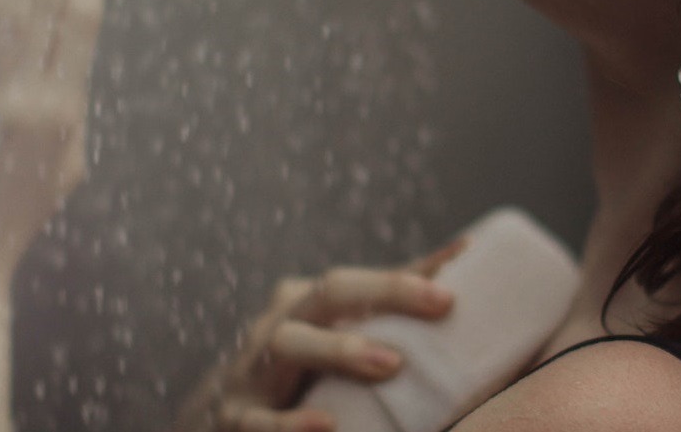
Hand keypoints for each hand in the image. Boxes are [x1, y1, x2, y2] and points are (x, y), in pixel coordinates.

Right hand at [176, 240, 465, 431]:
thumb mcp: (331, 339)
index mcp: (307, 303)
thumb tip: (463, 265)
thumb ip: (388, 315)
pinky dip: (291, 425)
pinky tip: (326, 428)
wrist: (217, 417)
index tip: (461, 266)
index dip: (406, 275)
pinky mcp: (233, 417)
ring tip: (392, 364)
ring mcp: (252, 368)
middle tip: (442, 303)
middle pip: (329, 292)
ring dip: (341, 349)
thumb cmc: (296, 375)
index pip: (362, 278)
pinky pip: (259, 420)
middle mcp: (279, 323)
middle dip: (385, 291)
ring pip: (290, 343)